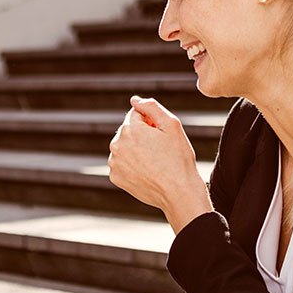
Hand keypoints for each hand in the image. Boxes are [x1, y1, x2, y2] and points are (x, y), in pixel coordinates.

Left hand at [108, 96, 212, 232]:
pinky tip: (146, 171)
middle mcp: (116, 144)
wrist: (178, 192)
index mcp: (129, 129)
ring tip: (154, 162)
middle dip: (142, 135)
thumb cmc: (178, 158)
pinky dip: (131, 165)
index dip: (152, 123)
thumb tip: (134, 100)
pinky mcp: (115, 177)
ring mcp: (114, 162)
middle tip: (160, 150)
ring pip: (124, 147)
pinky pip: (122, 164)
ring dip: (135, 150)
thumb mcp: (172, 125)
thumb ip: (152, 107)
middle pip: (128, 130)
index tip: (162, 136)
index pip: (136, 114)